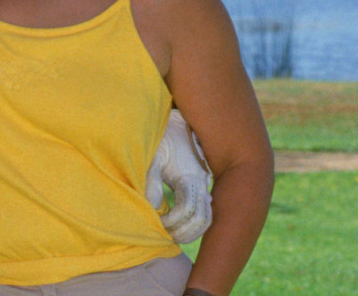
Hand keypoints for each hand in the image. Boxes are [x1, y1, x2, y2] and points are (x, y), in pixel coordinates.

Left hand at [146, 108, 212, 242]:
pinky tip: (175, 224)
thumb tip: (150, 208)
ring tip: (169, 234)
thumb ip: (151, 181)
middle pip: (202, 220)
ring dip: (190, 231)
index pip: (190, 212)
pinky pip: (203, 211)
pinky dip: (192, 223)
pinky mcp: (198, 184)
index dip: (174, 223)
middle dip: (184, 233)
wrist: (172, 121)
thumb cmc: (159, 136)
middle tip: (163, 236)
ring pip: (206, 218)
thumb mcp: (152, 155)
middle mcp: (201, 183)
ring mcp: (202, 184)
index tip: (156, 223)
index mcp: (190, 177)